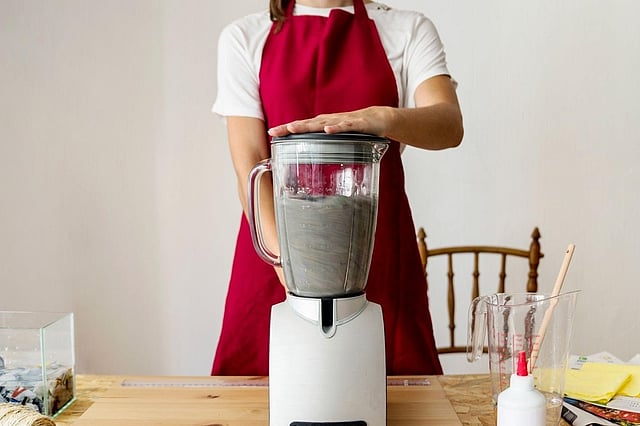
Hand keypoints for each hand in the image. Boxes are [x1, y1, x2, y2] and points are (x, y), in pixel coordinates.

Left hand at [267, 106, 391, 136]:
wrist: (380, 118)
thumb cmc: (355, 129)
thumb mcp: (337, 139)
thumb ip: (326, 146)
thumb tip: (313, 162)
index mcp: (323, 126)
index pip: (302, 127)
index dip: (286, 130)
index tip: (271, 134)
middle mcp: (329, 122)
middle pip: (306, 124)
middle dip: (290, 128)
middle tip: (275, 132)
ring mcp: (342, 122)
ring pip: (321, 124)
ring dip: (307, 126)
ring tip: (293, 128)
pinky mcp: (357, 124)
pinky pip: (345, 126)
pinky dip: (336, 128)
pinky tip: (327, 130)